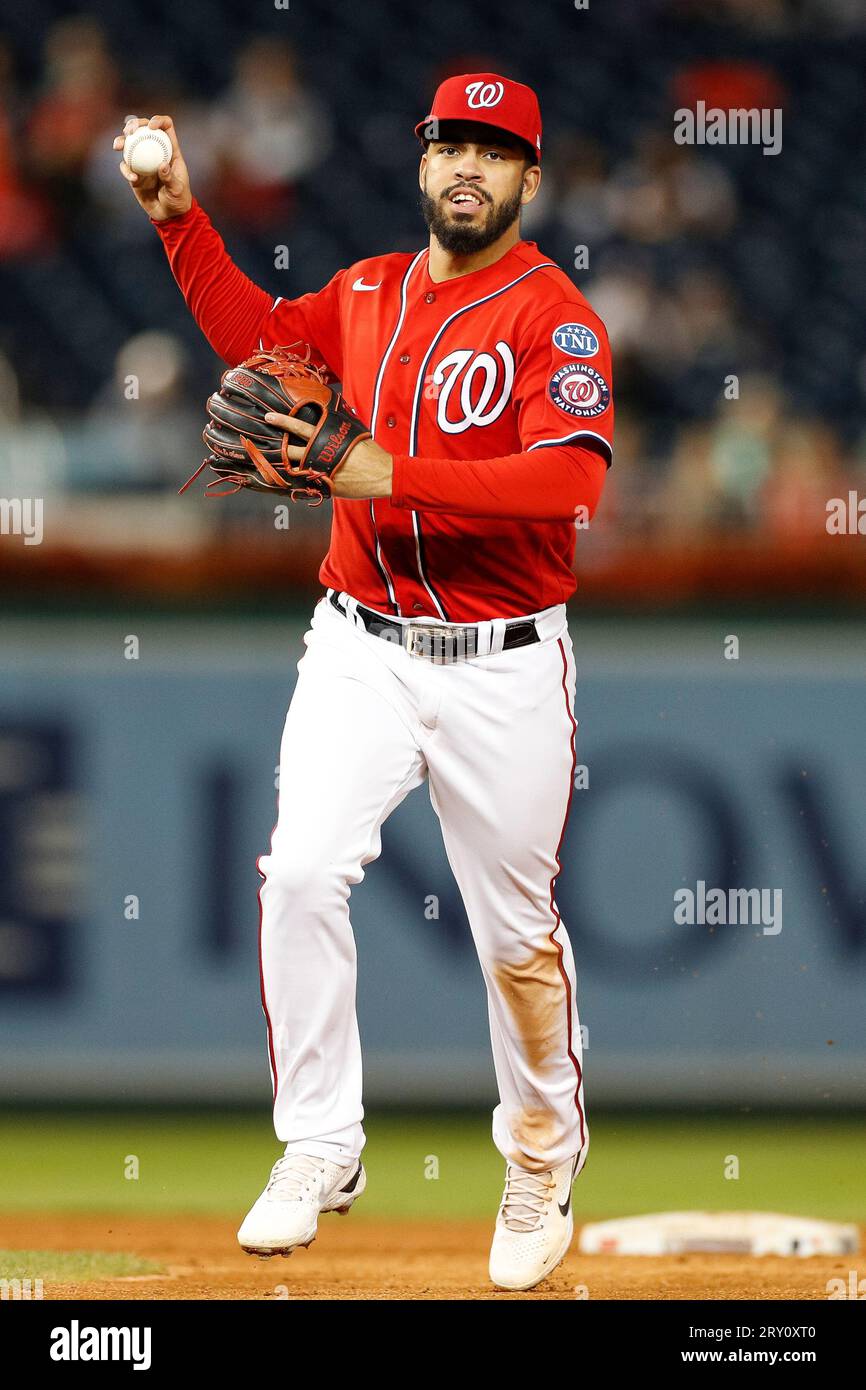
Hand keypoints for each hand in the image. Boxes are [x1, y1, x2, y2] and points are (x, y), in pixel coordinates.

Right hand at [113, 114, 192, 220]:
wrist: (169, 215)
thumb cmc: (178, 200)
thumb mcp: (178, 190)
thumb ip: (170, 178)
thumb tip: (161, 165)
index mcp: (170, 150)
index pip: (166, 127)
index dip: (158, 121)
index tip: (151, 126)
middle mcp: (156, 151)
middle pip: (144, 129)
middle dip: (134, 124)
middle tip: (128, 130)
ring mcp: (144, 161)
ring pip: (130, 144)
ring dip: (122, 141)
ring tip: (118, 145)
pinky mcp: (134, 173)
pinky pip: (126, 167)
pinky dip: (126, 170)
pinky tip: (132, 178)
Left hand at [262, 411, 392, 498]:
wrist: (383, 474)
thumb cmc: (370, 452)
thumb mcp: (354, 432)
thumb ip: (339, 426)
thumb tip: (331, 414)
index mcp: (329, 438)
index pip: (301, 427)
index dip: (285, 421)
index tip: (270, 416)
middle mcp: (322, 454)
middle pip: (293, 449)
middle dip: (277, 444)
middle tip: (261, 440)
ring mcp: (323, 472)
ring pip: (297, 468)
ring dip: (284, 464)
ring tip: (272, 460)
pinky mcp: (327, 487)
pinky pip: (308, 483)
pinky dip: (298, 480)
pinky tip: (288, 478)